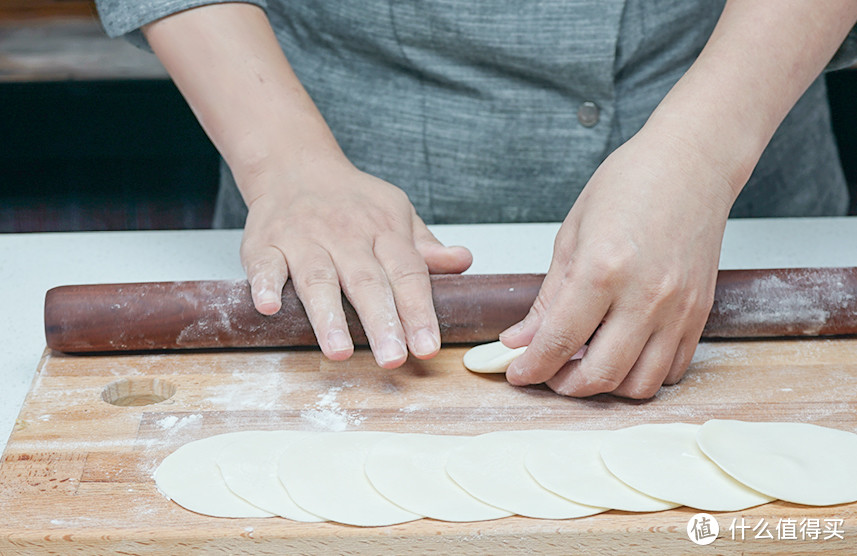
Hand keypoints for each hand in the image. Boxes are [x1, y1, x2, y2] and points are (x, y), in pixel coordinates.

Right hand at [239, 159, 471, 367]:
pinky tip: (268, 308)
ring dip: (328, 316)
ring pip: (317, 279)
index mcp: (383, 229)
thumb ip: (425, 246)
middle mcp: (345, 235)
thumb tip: (463, 262)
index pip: (407, 274)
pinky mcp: (265, 242)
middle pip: (366, 282)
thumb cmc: (351, 200)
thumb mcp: (396, 213)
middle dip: (381, 322)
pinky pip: (264, 265)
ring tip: (339, 351)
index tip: (428, 346)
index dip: (419, 311)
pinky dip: (264, 286)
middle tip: (393, 358)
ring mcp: (303, 238)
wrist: (295, 164)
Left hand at [500, 129, 734, 397]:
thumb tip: (520, 338)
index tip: (517, 373)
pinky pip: (674, 369)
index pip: (558, 342)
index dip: (531, 367)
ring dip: (606, 388)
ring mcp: (678, 309)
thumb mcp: (572, 234)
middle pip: (600, 374)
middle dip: (564, 386)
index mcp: (603, 270)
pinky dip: (643, 374)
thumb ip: (549, 297)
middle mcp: (645, 296)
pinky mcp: (700, 313)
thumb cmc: (631, 183)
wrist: (692, 163)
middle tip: (547, 373)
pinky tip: (623, 354)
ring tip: (584, 366)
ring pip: (641, 384)